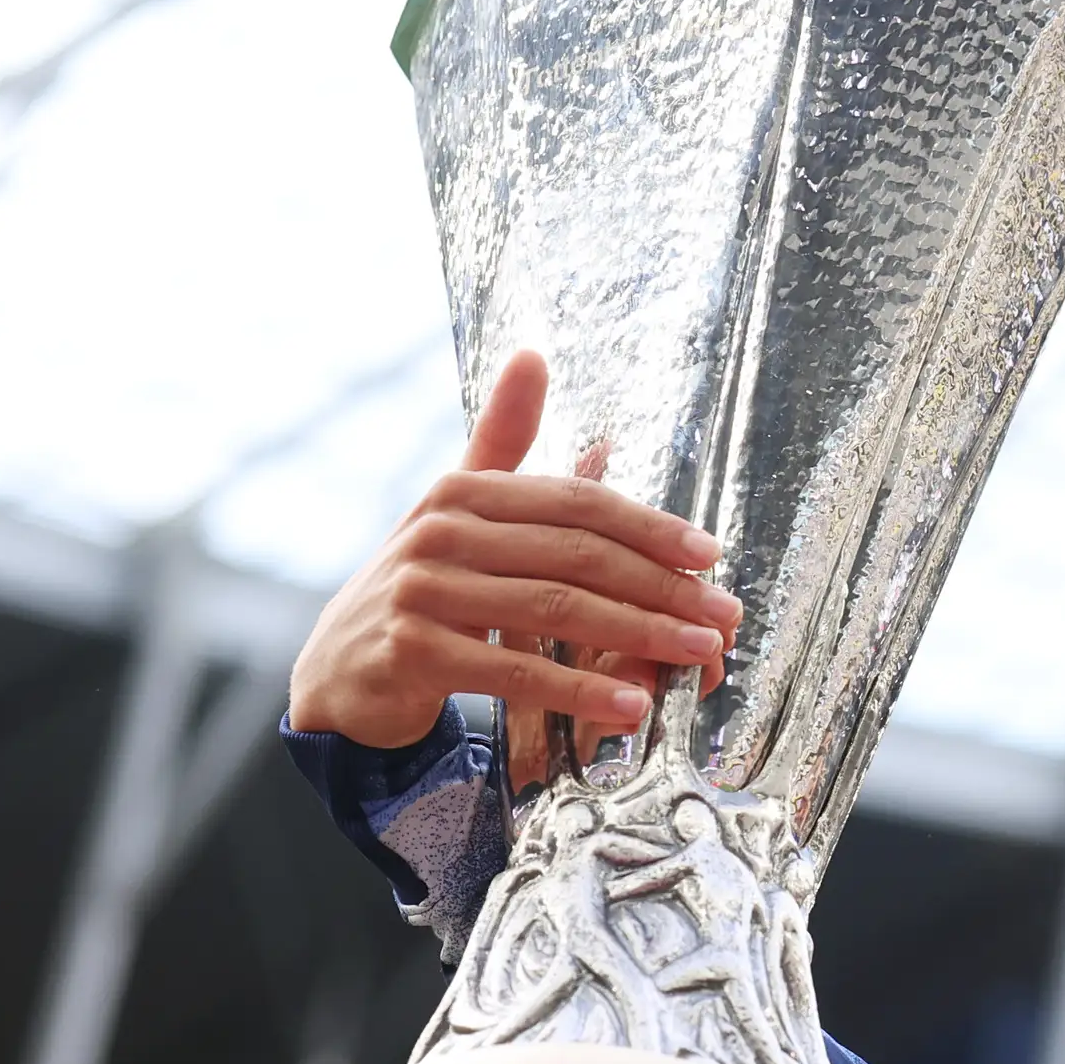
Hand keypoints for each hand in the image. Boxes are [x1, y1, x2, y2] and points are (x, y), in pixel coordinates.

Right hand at [287, 348, 741, 757]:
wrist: (342, 669)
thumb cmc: (423, 587)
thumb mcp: (458, 512)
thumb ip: (502, 444)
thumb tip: (534, 355)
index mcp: (463, 491)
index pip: (576, 503)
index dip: (649, 527)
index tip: (712, 555)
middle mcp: (440, 532)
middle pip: (575, 556)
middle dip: (660, 589)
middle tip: (722, 618)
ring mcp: (422, 592)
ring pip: (554, 611)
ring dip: (637, 637)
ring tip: (698, 656)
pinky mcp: (412, 652)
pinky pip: (513, 672)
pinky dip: (579, 692)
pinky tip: (632, 708)